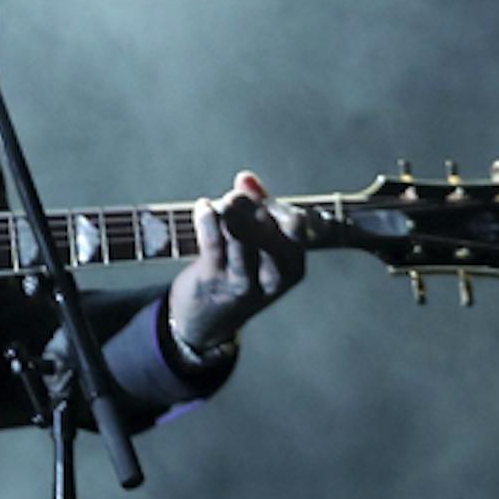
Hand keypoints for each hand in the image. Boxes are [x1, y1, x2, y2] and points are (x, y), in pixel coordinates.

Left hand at [166, 170, 307, 349]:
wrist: (208, 320)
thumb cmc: (238, 272)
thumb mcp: (258, 247)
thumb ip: (255, 208)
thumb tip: (245, 178)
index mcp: (293, 268)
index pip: (295, 227)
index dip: (275, 204)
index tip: (254, 194)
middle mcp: (273, 278)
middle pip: (269, 232)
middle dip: (251, 206)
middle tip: (236, 196)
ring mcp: (243, 282)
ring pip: (240, 237)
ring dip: (230, 211)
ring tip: (224, 201)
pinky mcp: (213, 280)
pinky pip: (213, 242)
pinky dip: (207, 218)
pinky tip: (203, 207)